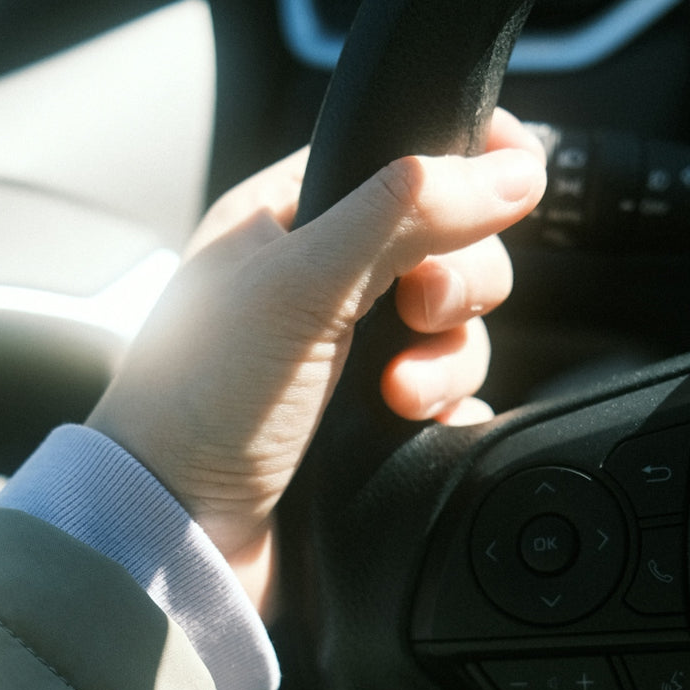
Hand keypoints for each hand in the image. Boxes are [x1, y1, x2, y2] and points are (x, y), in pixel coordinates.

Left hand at [88, 108, 545, 617]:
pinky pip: (451, 401)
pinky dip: (448, 412)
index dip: (461, 157)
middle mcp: (321, 281)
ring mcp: (348, 357)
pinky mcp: (370, 426)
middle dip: (457, 281)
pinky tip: (409, 427)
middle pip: (448, 244)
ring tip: (396, 398)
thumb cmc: (200, 404)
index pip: (398, 153)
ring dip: (447, 361)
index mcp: (287, 219)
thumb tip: (513, 166)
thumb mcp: (300, 285)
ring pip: (455, 330)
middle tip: (416, 313)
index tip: (509, 176)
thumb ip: (405, 213)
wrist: (176, 536)